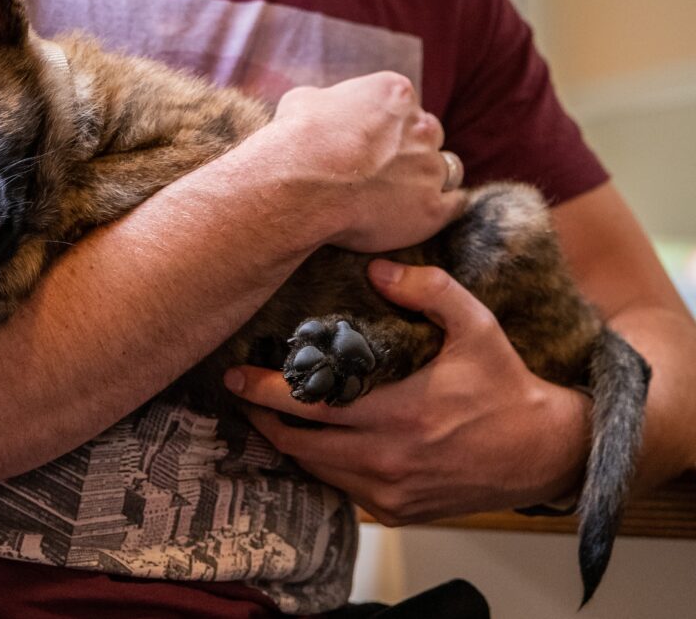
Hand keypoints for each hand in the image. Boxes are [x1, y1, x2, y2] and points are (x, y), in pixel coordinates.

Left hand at [224, 261, 592, 524]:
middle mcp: (388, 460)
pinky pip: (341, 489)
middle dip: (261, 418)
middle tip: (241, 393)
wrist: (544, 452)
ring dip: (288, 442)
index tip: (235, 375)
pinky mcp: (397, 511)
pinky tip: (314, 441)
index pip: (310, 405)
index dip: (264, 391)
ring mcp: (390, 491)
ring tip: (269, 413)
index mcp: (399, 414)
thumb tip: (377, 268)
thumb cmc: (506, 387)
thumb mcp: (477, 326)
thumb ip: (429, 290)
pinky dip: (320, 465)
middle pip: (298, 444)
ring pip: (315, 470)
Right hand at [255, 72, 466, 252]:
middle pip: (428, 134)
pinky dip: (441, 208)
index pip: (403, 105)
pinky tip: (421, 214)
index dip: (386, 126)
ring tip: (398, 196)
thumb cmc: (295, 142)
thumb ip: (325, 102)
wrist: (298, 186)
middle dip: (410, 149)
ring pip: (445, 168)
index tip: (369, 143)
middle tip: (382, 169)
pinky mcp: (431, 208)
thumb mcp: (302, 102)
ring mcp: (429, 168)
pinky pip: (454, 204)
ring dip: (425, 179)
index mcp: (394, 93)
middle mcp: (420, 126)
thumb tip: (319, 108)